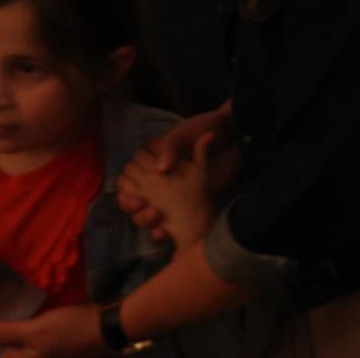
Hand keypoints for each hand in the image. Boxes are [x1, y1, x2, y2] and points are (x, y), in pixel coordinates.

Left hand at [0, 303, 100, 356]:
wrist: (107, 329)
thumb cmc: (69, 331)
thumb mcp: (36, 331)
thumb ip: (7, 333)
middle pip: (8, 352)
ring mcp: (44, 354)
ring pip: (19, 347)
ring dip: (8, 334)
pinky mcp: (52, 347)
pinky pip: (29, 343)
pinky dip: (22, 332)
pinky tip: (20, 319)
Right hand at [117, 106, 236, 242]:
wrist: (233, 136)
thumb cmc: (204, 128)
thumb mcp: (185, 133)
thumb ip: (171, 147)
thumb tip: (161, 167)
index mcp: (151, 158)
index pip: (127, 177)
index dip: (126, 188)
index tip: (135, 194)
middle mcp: (156, 177)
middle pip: (132, 198)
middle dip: (133, 206)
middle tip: (145, 206)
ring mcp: (170, 191)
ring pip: (146, 213)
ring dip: (145, 219)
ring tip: (156, 216)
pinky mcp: (187, 202)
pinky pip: (169, 221)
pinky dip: (163, 229)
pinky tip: (165, 230)